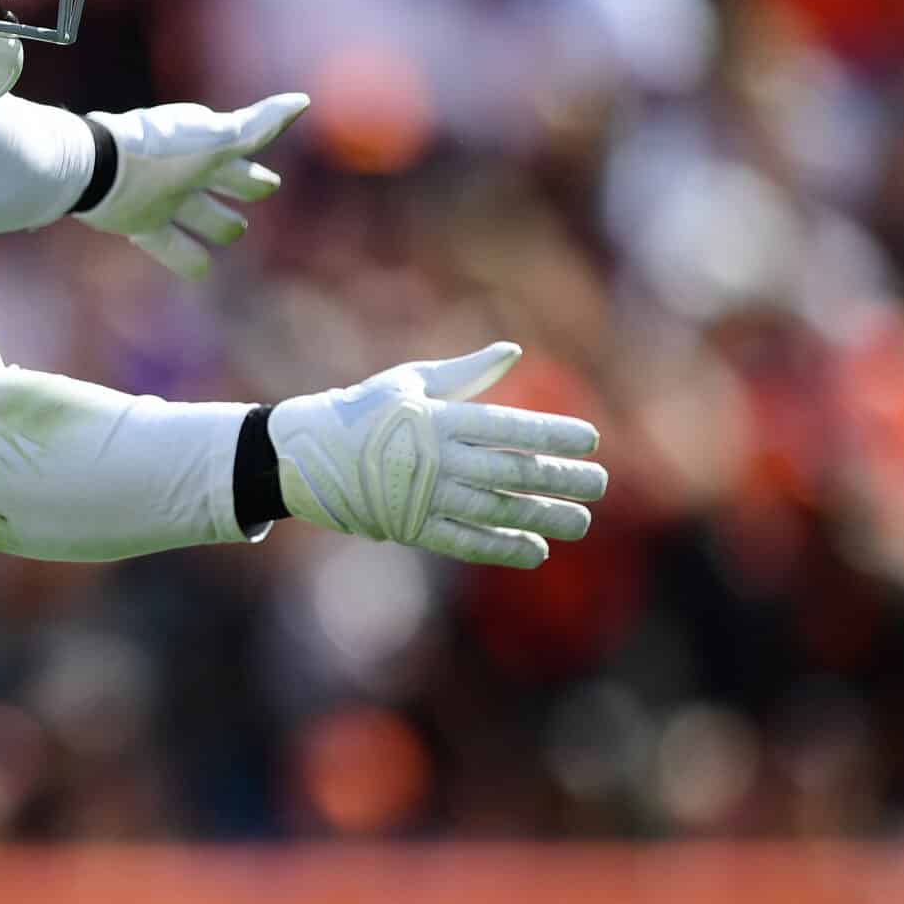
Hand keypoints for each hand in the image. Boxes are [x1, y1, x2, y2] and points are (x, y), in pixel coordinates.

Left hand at [78, 93, 309, 278]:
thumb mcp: (217, 141)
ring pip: (201, 213)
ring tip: (232, 231)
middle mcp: (188, 169)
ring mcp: (164, 197)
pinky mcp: (140, 222)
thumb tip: (301, 100)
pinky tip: (203, 270)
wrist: (97, 168)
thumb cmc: (161, 151)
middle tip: (260, 190)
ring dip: (217, 222)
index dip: (256, 170)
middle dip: (243, 185)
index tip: (270, 183)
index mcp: (208, 145)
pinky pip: (169, 245)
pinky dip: (187, 257)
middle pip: (226, 181)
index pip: (245, 155)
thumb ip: (260, 126)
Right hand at [269, 342, 605, 568]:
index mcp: (438, 417)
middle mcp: (436, 459)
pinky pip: (464, 540)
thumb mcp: (410, 381)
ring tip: (581, 522)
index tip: (591, 440)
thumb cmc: (363, 409)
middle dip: (560, 478)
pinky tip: (535, 551)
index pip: (508, 427)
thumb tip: (513, 352)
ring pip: (495, 509)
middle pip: (511, 472)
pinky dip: (501, 547)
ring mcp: (423, 495)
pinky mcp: (410, 526)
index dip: (552, 434)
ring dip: (542, 516)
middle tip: (600, 485)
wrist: (303, 454)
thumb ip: (466, 372)